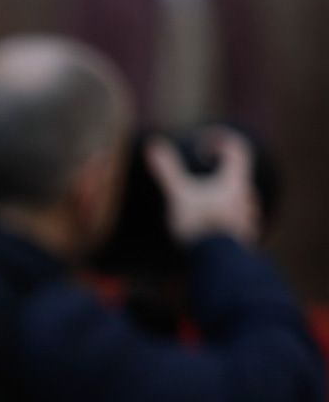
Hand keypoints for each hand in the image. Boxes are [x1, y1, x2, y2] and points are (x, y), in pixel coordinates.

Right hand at [146, 129, 260, 245]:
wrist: (215, 260)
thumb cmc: (199, 223)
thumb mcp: (178, 194)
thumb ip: (167, 170)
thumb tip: (153, 144)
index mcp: (235, 181)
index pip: (237, 149)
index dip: (221, 141)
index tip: (201, 148)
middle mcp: (247, 196)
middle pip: (238, 176)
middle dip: (218, 173)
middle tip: (198, 178)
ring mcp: (248, 217)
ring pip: (238, 200)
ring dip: (220, 197)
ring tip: (199, 207)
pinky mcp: (244, 237)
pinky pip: (236, 221)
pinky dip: (222, 218)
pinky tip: (206, 229)